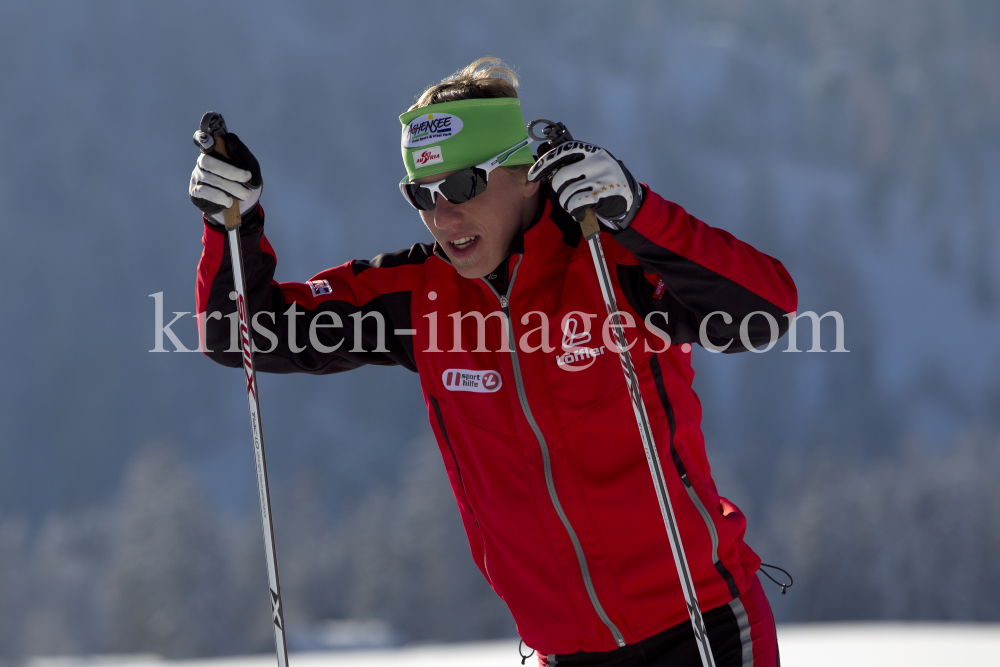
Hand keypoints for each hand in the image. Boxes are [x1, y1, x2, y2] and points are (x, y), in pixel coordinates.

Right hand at [189, 132, 262, 225]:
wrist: (245, 205)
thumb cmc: (247, 181)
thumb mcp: (251, 167)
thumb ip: (241, 153)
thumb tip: (229, 138)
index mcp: (215, 152)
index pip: (202, 139)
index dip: (202, 138)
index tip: (210, 140)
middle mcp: (203, 162)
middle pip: (206, 161)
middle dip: (230, 171)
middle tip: (248, 177)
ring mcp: (197, 177)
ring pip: (210, 178)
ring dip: (232, 187)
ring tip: (246, 194)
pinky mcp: (195, 192)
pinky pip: (204, 192)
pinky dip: (221, 197)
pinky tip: (230, 201)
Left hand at [527, 141, 641, 229]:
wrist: (631, 200)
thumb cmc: (605, 183)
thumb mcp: (593, 165)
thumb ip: (574, 162)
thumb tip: (543, 166)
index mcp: (591, 150)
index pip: (561, 152)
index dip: (543, 164)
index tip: (532, 176)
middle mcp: (597, 160)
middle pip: (560, 177)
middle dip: (560, 191)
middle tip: (569, 194)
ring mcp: (601, 177)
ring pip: (566, 194)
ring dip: (568, 204)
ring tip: (579, 203)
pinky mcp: (603, 194)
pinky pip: (576, 204)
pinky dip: (575, 211)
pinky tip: (582, 211)